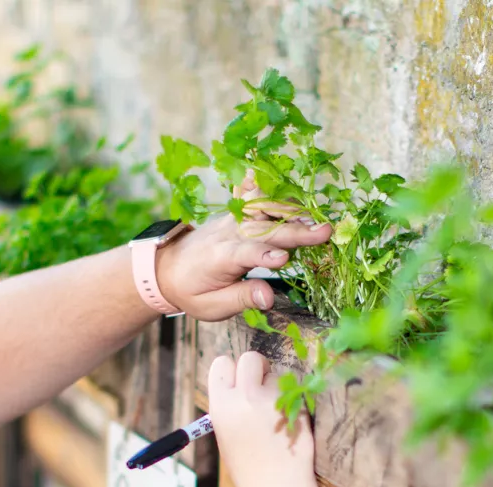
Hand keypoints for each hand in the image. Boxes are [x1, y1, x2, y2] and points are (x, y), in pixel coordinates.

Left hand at [158, 173, 330, 321]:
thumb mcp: (211, 306)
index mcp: (221, 258)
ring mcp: (234, 220)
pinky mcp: (239, 213)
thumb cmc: (192, 291)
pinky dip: (269, 186)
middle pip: (265, 229)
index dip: (265, 255)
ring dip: (293, 211)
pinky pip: (256, 196)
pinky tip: (276, 173)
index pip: (246, 254)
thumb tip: (269, 298)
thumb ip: (241, 299)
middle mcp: (229, 233)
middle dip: (295, 231)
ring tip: (318, 218)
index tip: (285, 259)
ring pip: (266, 208)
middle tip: (324, 233)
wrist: (168, 268)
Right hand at [208, 351, 315, 486]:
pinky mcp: (296, 406)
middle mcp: (244, 398)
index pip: (221, 364)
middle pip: (250, 357)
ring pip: (277, 374)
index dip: (232, 370)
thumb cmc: (249, 469)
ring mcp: (271, 401)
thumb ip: (231, 407)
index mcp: (220, 407)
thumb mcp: (226, 436)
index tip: (240, 383)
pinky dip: (295, 401)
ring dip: (279, 387)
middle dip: (258, 368)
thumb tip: (241, 384)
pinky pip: (295, 390)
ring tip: (279, 415)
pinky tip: (292, 424)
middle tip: (263, 387)